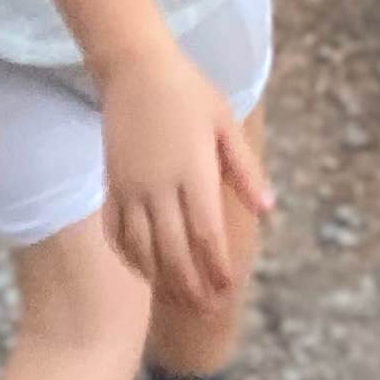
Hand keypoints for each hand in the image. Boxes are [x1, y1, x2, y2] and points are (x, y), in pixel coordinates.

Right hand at [101, 46, 275, 312]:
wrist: (134, 69)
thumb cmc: (188, 92)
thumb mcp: (226, 124)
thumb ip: (247, 170)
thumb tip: (269, 209)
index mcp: (193, 172)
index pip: (207, 234)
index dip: (218, 267)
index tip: (228, 288)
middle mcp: (159, 186)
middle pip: (175, 252)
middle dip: (192, 286)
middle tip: (207, 310)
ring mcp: (130, 188)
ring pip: (143, 248)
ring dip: (162, 279)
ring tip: (179, 300)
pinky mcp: (111, 185)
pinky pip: (116, 232)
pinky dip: (129, 258)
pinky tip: (143, 272)